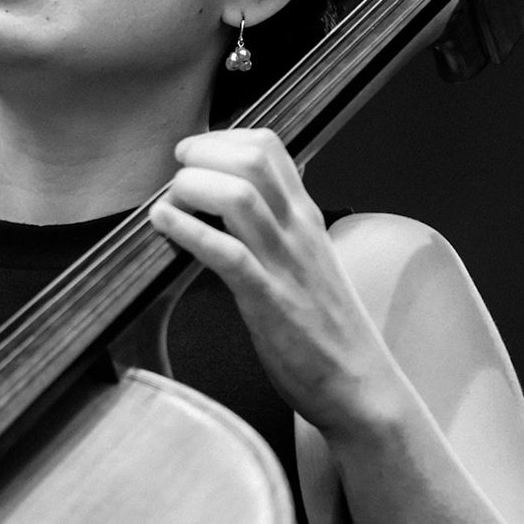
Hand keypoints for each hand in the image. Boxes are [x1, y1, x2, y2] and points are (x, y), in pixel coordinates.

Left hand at [147, 128, 400, 434]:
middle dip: (204, 154)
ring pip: (239, 196)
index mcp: (305, 217)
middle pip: (252, 159)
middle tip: (177, 172)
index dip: (223, 138)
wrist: (360, 384)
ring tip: (170, 199)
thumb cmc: (325, 327)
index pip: (270, 147)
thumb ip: (273, 229)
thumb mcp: (305, 260)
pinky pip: (227, 253)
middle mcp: (298, 230)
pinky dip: (189, 231)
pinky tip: (163, 224)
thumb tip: (226, 206)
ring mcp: (285, 263)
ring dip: (193, 187)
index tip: (194, 155)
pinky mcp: (269, 300)